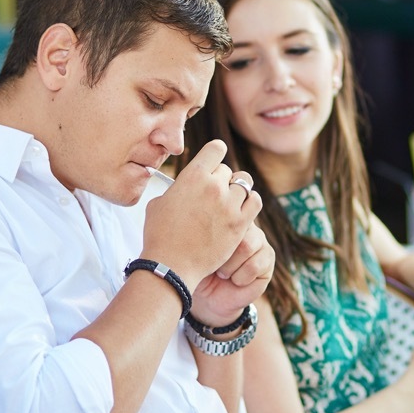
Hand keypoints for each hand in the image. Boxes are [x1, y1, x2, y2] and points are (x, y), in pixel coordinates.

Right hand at [139, 140, 260, 289]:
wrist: (171, 264)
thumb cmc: (160, 235)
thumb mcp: (158, 203)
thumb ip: (175, 189)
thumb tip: (180, 186)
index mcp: (192, 175)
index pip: (216, 149)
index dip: (214, 155)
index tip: (212, 165)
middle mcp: (213, 186)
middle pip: (227, 170)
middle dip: (220, 180)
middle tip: (213, 195)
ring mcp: (229, 204)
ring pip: (244, 183)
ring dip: (237, 190)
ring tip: (229, 202)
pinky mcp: (240, 223)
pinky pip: (255, 202)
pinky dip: (250, 203)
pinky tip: (241, 210)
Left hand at [190, 221, 273, 327]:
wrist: (208, 297)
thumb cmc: (198, 269)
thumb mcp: (195, 248)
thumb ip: (203, 230)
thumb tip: (207, 218)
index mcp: (226, 216)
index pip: (227, 213)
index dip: (216, 233)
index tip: (207, 251)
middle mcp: (246, 225)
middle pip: (237, 229)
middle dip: (221, 253)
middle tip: (213, 265)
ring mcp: (260, 241)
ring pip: (246, 247)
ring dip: (229, 267)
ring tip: (222, 273)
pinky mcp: (268, 260)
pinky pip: (254, 266)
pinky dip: (239, 278)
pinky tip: (234, 280)